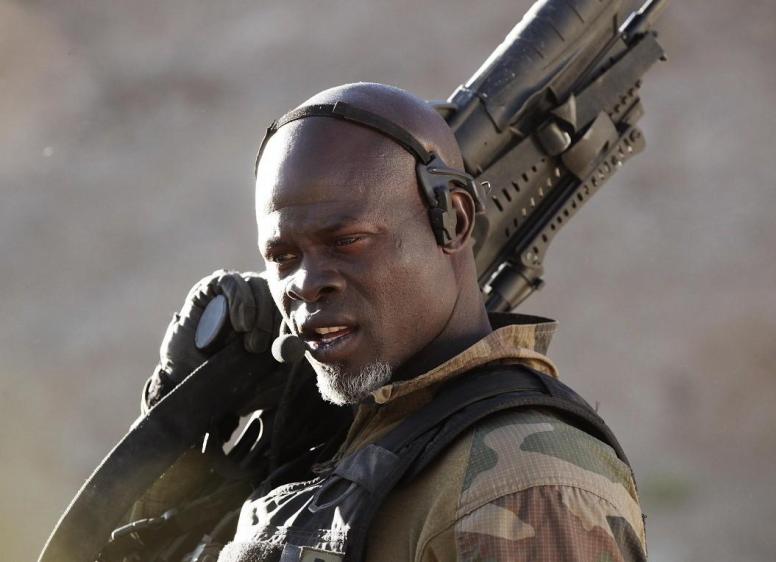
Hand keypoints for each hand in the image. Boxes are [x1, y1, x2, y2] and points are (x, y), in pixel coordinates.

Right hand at [142, 270, 280, 411]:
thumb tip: (298, 343)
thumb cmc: (237, 379)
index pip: (291, 302)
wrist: (196, 389)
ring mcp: (234, 290)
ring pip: (258, 284)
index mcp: (274, 312)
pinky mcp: (210, 288)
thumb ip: (287, 358)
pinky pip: (232, 281)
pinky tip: (241, 325)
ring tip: (252, 343)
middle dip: (276, 319)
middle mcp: (256, 297)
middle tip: (264, 347)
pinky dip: (241, 300)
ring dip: (259, 314)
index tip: (290, 343)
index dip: (293, 321)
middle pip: (277, 290)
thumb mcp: (270, 374)